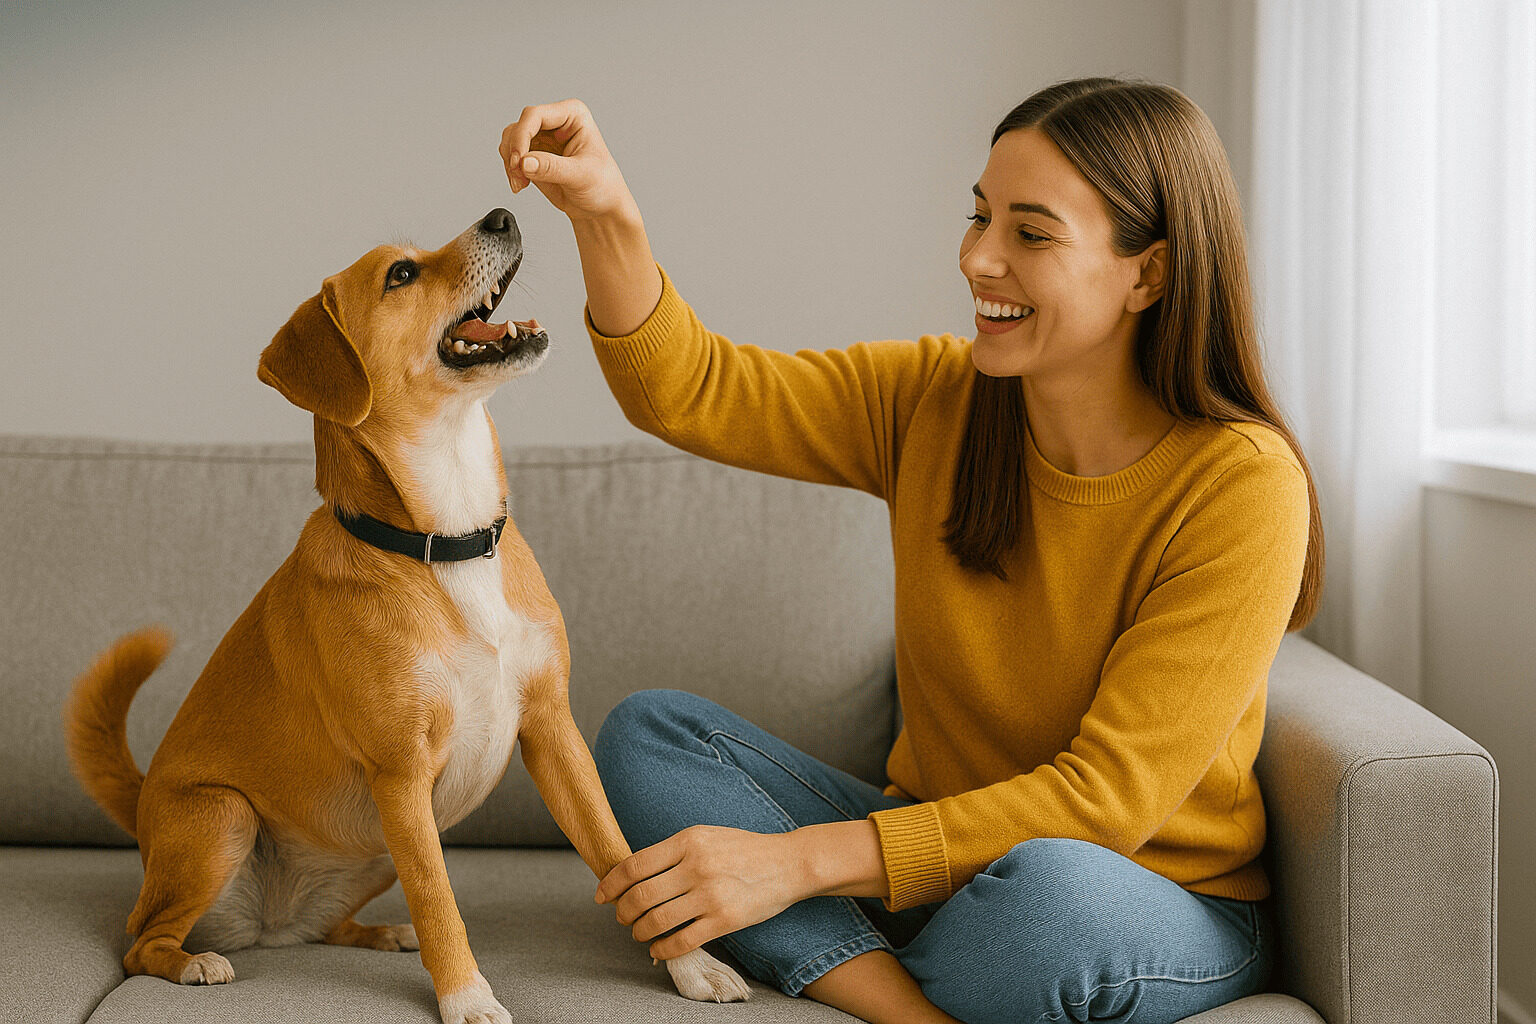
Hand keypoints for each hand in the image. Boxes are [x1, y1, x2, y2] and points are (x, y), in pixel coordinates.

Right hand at [498, 99, 639, 222]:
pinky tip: (521, 183)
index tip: (519, 160)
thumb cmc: (603, 186)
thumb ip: (551, 168)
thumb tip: (525, 163)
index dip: (522, 136)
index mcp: (573, 115)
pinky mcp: (534, 154)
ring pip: (511, 140)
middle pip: (519, 126)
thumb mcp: (580, 175)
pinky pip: (511, 155)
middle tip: (519, 176)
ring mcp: (543, 137)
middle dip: (515, 153)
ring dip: (510, 162)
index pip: (535, 115)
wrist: (601, 208)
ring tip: (521, 183)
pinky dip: (511, 170)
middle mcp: (556, 122)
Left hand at [595, 824, 811, 959]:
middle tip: (622, 918)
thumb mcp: (706, 837)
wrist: (788, 863)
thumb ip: (674, 852)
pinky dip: (663, 950)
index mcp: (689, 840)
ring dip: (640, 932)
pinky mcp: (725, 920)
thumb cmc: (744, 850)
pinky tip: (659, 950)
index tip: (602, 895)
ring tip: (640, 933)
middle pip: (641, 896)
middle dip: (623, 912)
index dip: (611, 884)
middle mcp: (697, 866)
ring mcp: (711, 894)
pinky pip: (682, 941)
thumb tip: (634, 876)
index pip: (635, 865)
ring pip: (657, 921)